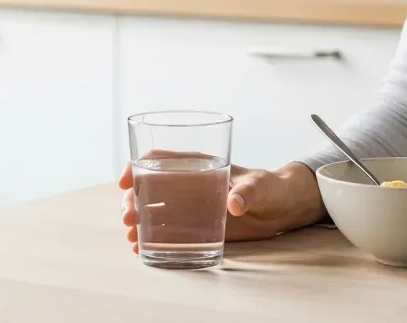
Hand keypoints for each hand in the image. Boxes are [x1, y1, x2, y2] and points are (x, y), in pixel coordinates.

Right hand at [118, 160, 323, 253]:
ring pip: (152, 209)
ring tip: (131, 237)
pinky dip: (150, 238)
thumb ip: (248, 192)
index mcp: (198, 164)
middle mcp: (187, 183)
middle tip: (128, 217)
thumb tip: (234, 204)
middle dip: (131, 199)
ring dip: (137, 220)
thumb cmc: (270, 186)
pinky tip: (140, 249)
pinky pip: (167, 231)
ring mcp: (189, 206)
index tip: (125, 181)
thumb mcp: (260, 186)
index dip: (137, 166)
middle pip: (148, 186)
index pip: (159, 158)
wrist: (281, 208)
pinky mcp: (195, 226)